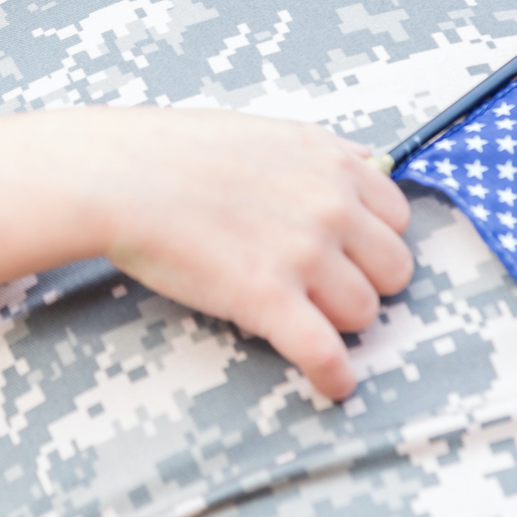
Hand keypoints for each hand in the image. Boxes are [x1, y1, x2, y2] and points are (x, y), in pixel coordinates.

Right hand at [88, 109, 412, 399]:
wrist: (118, 175)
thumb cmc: (174, 152)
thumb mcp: (266, 132)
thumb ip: (322, 153)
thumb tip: (371, 165)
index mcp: (330, 162)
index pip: (398, 217)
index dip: (372, 241)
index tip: (350, 255)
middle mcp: (329, 205)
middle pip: (393, 270)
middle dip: (363, 282)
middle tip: (324, 289)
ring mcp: (303, 252)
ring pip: (363, 313)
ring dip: (337, 323)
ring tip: (303, 320)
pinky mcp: (268, 298)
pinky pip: (326, 354)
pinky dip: (334, 377)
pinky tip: (330, 385)